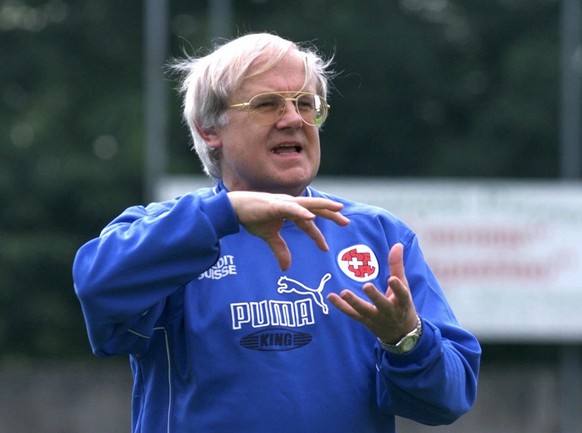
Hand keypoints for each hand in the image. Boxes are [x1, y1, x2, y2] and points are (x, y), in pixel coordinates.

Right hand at [227, 191, 349, 269]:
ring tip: (338, 210)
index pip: (308, 223)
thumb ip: (280, 250)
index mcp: (290, 211)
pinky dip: (302, 212)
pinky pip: (292, 209)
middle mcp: (290, 204)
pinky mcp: (276, 205)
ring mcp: (284, 203)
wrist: (234, 209)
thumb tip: (286, 268)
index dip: (317, 236)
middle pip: (315, 209)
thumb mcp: (269, 237)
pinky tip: (312, 217)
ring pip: (308, 204)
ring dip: (324, 207)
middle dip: (331, 214)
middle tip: (346, 222)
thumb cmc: (252, 218)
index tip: (325, 248)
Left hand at [327, 243, 417, 342]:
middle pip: (382, 305)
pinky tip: (331, 297)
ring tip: (344, 292)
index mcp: (402, 303)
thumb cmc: (401, 304)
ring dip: (354, 302)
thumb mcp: (404, 286)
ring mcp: (376, 318)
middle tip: (366, 286)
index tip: (392, 279)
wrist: (401, 333)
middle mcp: (390, 312)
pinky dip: (341, 306)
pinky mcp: (365, 321)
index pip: (402, 295)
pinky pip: (352, 314)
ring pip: (364, 311)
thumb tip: (397, 244)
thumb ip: (397, 265)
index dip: (397, 288)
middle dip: (375, 297)